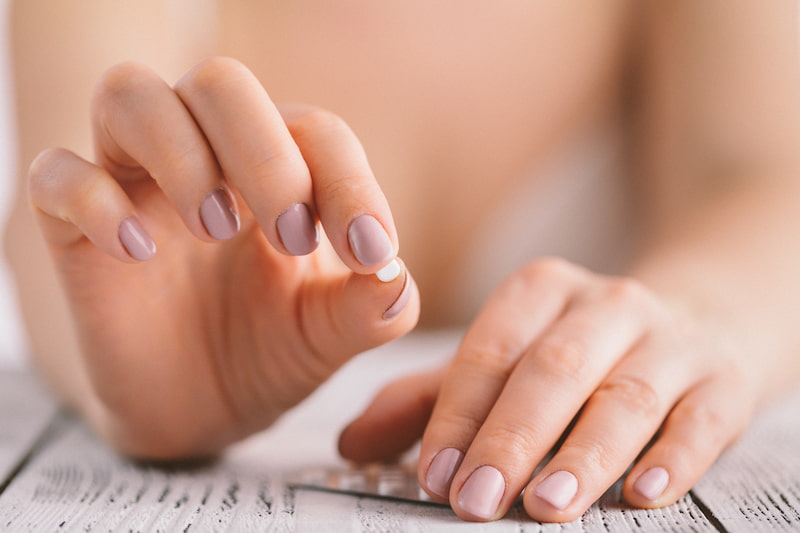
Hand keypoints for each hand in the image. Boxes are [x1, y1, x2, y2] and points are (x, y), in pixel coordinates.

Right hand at [28, 57, 418, 458]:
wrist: (201, 411)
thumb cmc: (270, 351)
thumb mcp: (328, 335)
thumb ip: (370, 306)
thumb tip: (395, 277)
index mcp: (277, 171)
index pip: (314, 132)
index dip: (348, 180)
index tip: (371, 252)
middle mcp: (205, 156)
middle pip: (221, 84)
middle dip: (263, 152)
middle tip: (291, 234)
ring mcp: (134, 183)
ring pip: (130, 94)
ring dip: (182, 152)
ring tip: (217, 228)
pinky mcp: (72, 228)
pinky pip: (57, 175)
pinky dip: (94, 201)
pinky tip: (137, 252)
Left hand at [340, 258, 756, 521]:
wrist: (698, 320)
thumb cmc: (580, 353)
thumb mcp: (506, 360)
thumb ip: (430, 398)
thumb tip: (350, 444)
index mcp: (541, 291)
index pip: (491, 349)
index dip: (458, 412)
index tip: (433, 474)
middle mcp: (607, 304)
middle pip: (554, 369)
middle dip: (510, 438)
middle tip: (474, 499)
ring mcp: (670, 338)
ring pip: (625, 394)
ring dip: (583, 453)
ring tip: (546, 506)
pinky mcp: (722, 378)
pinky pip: (701, 418)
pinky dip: (672, 457)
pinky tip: (642, 495)